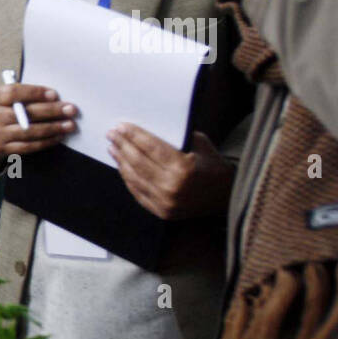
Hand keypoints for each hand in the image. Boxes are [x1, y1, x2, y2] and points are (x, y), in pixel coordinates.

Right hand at [0, 84, 77, 156]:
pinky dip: (46, 141)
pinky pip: (29, 146)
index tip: (54, 94)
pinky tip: (59, 136)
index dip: (35, 93)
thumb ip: (23, 95)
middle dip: (52, 111)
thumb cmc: (1, 110)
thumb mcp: (4, 97)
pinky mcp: (4, 149)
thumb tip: (52, 98)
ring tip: (70, 125)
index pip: (14, 93)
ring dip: (53, 128)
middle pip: (25, 113)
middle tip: (70, 110)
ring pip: (29, 131)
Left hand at [107, 126, 233, 219]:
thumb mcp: (200, 144)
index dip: (134, 136)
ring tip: (113, 148)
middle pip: (138, 162)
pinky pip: (138, 192)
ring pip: (135, 178)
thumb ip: (175, 137)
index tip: (120, 126)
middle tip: (111, 134)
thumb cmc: (212, 165)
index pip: (151, 148)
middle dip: (123, 146)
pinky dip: (128, 178)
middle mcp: (172, 186)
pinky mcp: (161, 212)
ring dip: (120, 161)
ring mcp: (165, 202)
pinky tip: (121, 166)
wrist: (226, 197)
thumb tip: (145, 127)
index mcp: (183, 167)